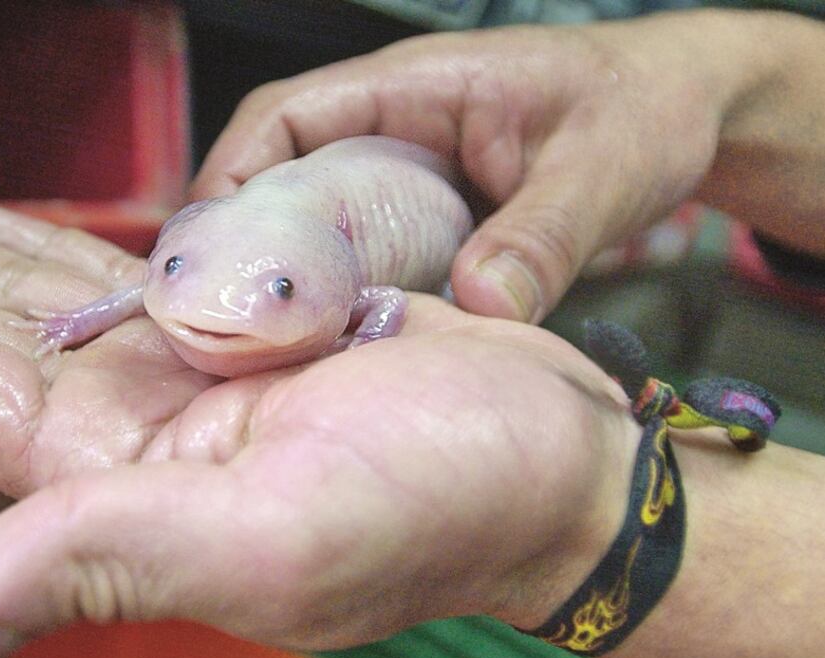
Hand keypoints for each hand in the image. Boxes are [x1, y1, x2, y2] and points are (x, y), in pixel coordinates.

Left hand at [0, 204, 638, 657]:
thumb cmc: (448, 506)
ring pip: (38, 305)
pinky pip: (124, 282)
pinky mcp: (246, 332)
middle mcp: (140, 430)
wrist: (552, 467)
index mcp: (123, 482)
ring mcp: (190, 377)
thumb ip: (104, 563)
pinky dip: (60, 256)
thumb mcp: (276, 543)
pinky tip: (12, 233)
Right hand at [190, 11, 753, 322]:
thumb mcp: (599, 169)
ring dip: (285, 271)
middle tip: (220, 319)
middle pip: (277, 171)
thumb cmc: (638, 113)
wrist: (678, 113)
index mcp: (412, 88)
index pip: (285, 114)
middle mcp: (390, 126)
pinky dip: (337, 290)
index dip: (230, 175)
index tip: (204, 251)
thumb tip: (479, 306)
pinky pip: (359, 248)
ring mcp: (404, 173)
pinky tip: (336, 341)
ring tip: (261, 344)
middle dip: (240, 238)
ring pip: (313, 215)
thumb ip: (544, 234)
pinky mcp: (423, 214)